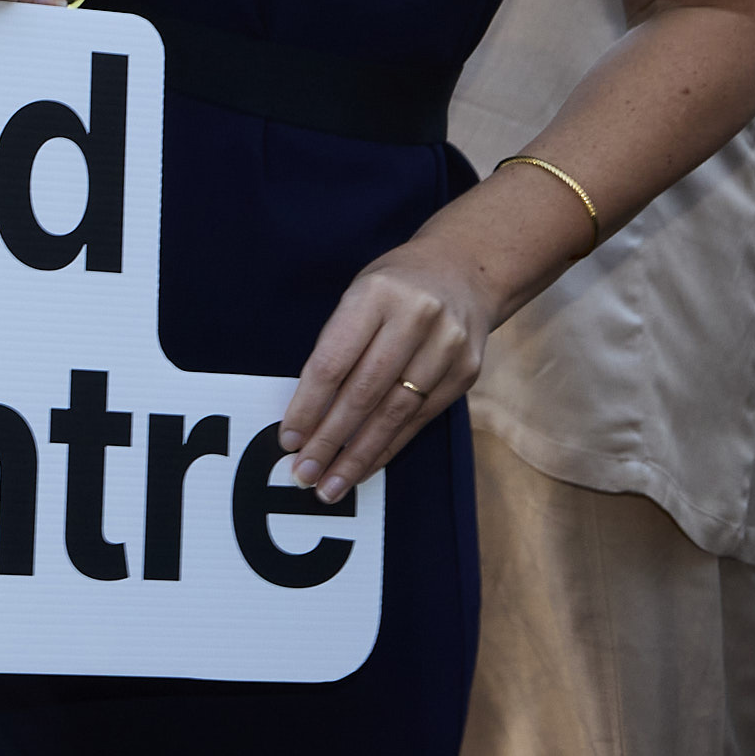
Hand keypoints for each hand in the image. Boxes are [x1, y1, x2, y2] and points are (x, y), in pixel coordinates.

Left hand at [275, 241, 495, 499]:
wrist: (463, 271)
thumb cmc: (393, 287)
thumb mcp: (357, 296)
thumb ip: (335, 345)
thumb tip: (305, 414)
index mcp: (375, 295)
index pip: (333, 361)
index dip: (308, 405)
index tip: (288, 438)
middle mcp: (416, 319)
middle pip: (364, 392)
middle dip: (330, 439)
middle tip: (303, 473)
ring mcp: (447, 347)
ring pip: (395, 412)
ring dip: (359, 454)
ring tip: (331, 484)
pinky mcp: (466, 372)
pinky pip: (421, 419)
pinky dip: (389, 445)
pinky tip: (366, 465)